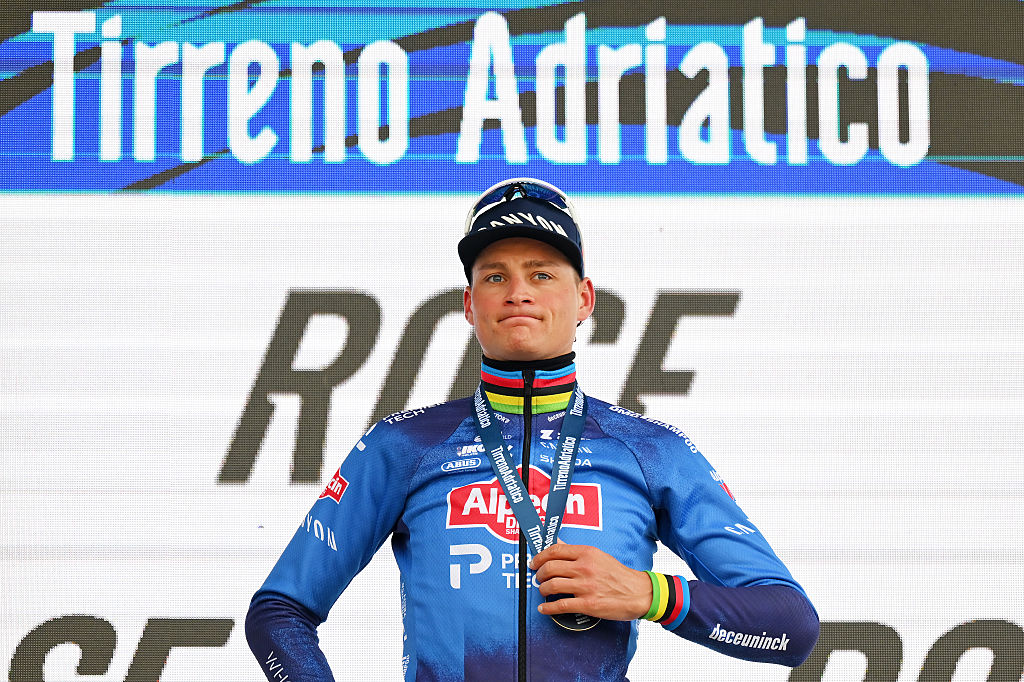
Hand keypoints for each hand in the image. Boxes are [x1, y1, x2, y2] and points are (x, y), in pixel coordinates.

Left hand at [530, 542, 651, 620]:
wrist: (639, 593)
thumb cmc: (619, 575)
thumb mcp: (599, 556)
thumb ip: (578, 553)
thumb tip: (558, 545)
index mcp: (587, 553)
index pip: (555, 550)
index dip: (540, 556)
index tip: (535, 562)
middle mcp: (584, 567)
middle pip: (550, 568)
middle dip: (539, 574)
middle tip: (538, 577)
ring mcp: (585, 586)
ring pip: (551, 585)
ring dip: (542, 590)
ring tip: (543, 591)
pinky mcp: (588, 604)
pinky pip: (560, 605)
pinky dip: (547, 608)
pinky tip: (544, 608)